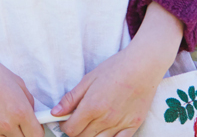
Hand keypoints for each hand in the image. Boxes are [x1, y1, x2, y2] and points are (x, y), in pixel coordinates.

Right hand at [0, 44, 42, 136]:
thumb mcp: (18, 83)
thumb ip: (29, 103)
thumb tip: (33, 118)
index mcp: (20, 111)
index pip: (36, 136)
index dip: (35, 132)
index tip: (30, 130)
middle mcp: (6, 123)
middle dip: (20, 133)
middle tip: (11, 122)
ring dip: (3, 134)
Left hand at [53, 3, 182, 136]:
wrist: (141, 67)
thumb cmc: (113, 69)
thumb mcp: (88, 79)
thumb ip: (71, 98)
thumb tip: (55, 113)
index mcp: (91, 107)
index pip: (71, 130)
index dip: (65, 127)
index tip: (66, 120)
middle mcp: (105, 120)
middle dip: (77, 131)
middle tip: (78, 120)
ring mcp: (120, 125)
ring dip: (91, 135)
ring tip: (92, 123)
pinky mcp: (134, 126)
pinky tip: (106, 131)